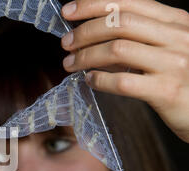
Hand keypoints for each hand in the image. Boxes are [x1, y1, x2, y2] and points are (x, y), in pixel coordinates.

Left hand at [60, 0, 188, 142]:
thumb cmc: (186, 79)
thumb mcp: (170, 49)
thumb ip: (140, 40)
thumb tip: (94, 38)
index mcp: (176, 22)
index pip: (129, 4)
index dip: (94, 5)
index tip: (69, 11)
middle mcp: (177, 37)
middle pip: (120, 23)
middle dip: (85, 31)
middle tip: (66, 43)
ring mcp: (174, 63)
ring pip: (118, 49)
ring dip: (86, 56)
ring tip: (70, 63)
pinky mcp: (167, 91)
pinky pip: (123, 81)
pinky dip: (100, 80)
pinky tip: (90, 80)